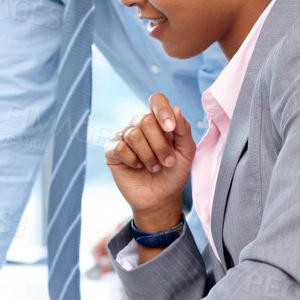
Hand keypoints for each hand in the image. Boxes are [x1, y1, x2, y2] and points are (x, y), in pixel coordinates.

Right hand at [106, 95, 195, 230]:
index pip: (156, 100)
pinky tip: (137, 167)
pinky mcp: (112, 151)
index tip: (170, 128)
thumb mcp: (186, 153)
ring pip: (133, 134)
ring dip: (148, 155)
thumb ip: (183, 131)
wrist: (161, 198)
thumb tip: (176, 108)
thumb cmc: (174, 173)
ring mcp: (125, 137)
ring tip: (154, 167)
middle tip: (166, 162)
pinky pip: (119, 147)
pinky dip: (132, 160)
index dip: (162, 110)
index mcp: (159, 121)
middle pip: (146, 120)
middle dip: (160, 145)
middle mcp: (140, 125)